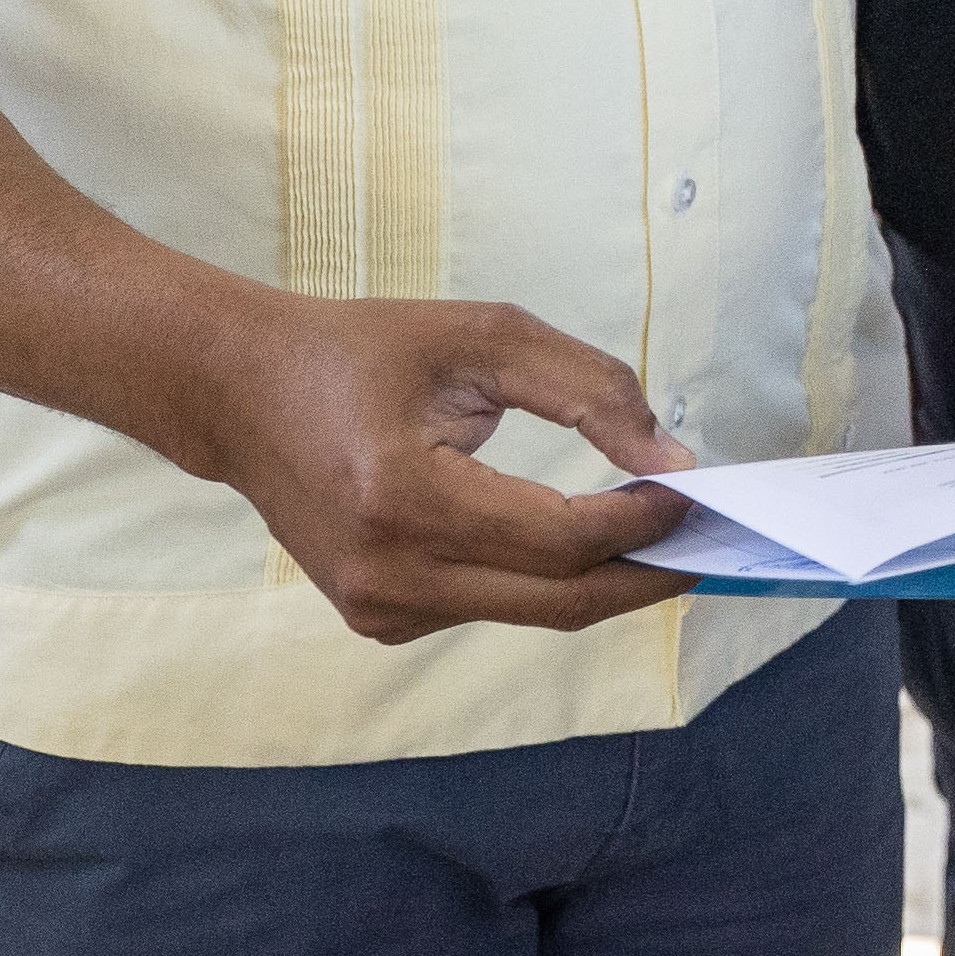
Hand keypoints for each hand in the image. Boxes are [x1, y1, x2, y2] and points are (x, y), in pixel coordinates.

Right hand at [168, 295, 698, 647]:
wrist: (241, 393)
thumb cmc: (363, 352)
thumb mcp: (484, 336)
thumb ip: (589, 391)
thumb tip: (671, 462)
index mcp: (405, 498)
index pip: (562, 539)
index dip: (644, 522)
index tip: (700, 490)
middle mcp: (390, 573)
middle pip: (559, 601)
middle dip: (646, 575)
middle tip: (713, 543)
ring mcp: (379, 609)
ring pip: (530, 612)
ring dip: (603, 579)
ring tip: (664, 537)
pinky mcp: (378, 619)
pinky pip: (490, 608)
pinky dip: (543, 579)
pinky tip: (580, 544)